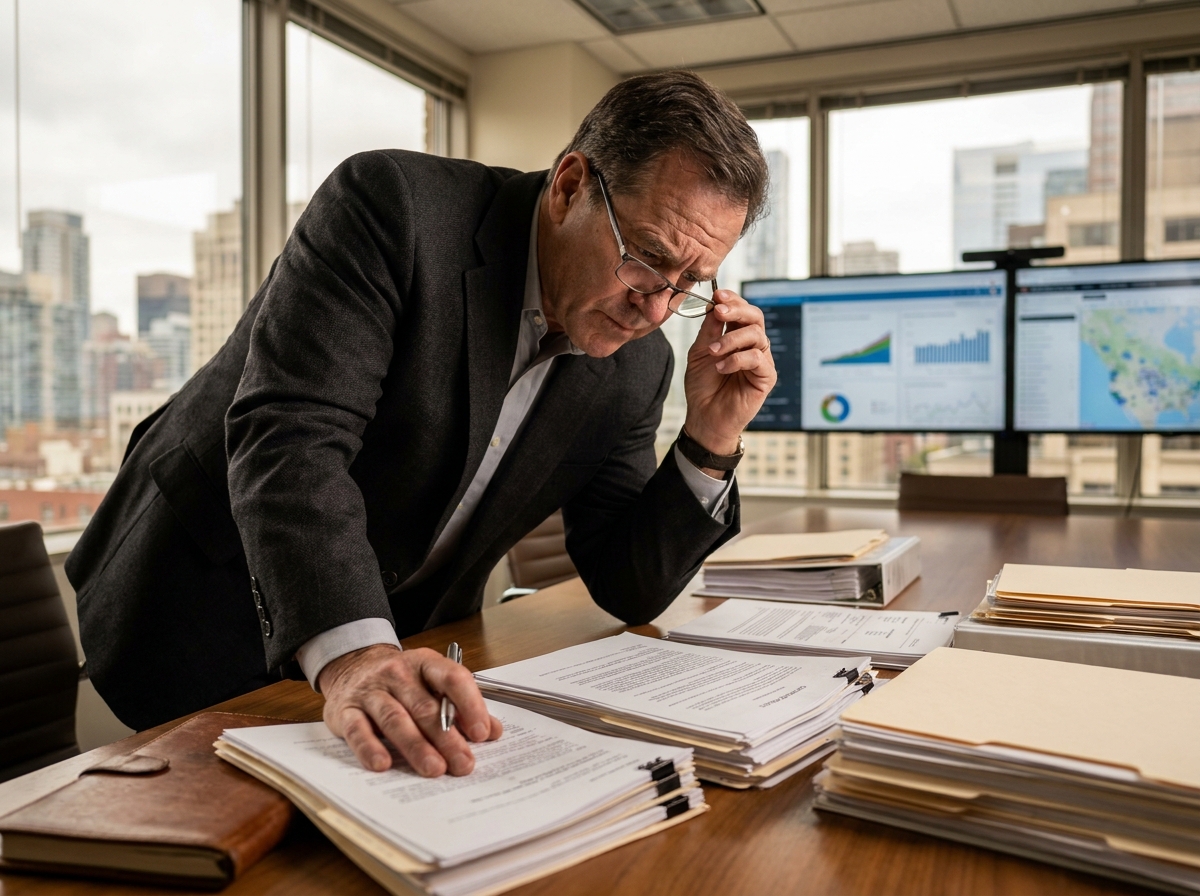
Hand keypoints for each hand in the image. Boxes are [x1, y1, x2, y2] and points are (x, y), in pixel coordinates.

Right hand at [318, 644, 502, 774]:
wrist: (351, 666)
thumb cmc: (401, 681)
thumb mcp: (432, 683)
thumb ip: (462, 706)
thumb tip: (494, 731)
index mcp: (425, 664)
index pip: (452, 678)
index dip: (470, 705)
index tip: (482, 732)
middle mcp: (397, 674)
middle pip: (425, 707)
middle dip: (447, 738)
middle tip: (464, 764)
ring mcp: (371, 691)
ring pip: (395, 719)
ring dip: (416, 746)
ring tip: (434, 769)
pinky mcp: (346, 711)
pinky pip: (358, 730)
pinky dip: (370, 748)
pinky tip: (383, 764)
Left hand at [683, 289, 776, 457]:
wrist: (705, 416)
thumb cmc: (703, 386)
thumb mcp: (700, 352)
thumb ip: (709, 330)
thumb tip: (714, 305)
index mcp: (736, 336)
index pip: (741, 310)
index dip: (732, 300)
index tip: (717, 295)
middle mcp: (752, 345)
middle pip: (755, 316)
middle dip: (736, 310)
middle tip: (719, 312)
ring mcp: (761, 360)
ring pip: (756, 335)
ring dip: (731, 339)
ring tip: (713, 351)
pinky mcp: (766, 376)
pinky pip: (757, 358)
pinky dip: (736, 359)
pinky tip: (721, 367)